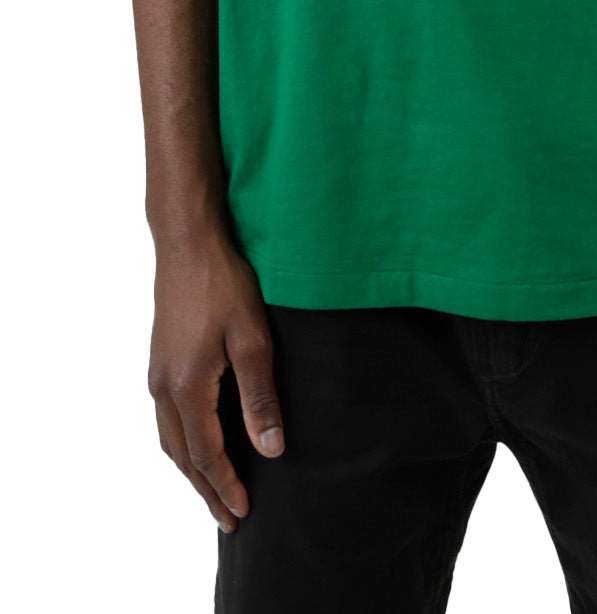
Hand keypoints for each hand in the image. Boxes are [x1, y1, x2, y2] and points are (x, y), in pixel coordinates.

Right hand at [148, 232, 284, 531]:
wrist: (188, 242)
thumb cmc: (224, 285)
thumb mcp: (253, 339)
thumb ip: (260, 397)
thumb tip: (271, 451)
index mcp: (187, 388)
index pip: (207, 455)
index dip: (226, 486)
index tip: (244, 513)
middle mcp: (164, 388)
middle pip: (183, 456)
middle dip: (206, 490)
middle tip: (228, 520)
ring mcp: (157, 373)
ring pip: (170, 439)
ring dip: (192, 470)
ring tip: (213, 490)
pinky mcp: (160, 359)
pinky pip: (167, 419)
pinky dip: (183, 443)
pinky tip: (198, 441)